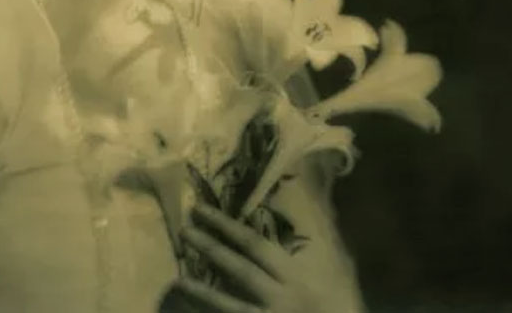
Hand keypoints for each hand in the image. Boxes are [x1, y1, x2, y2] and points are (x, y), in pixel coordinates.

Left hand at [173, 203, 333, 312]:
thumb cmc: (334, 312)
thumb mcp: (319, 282)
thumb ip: (293, 265)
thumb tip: (256, 246)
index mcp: (294, 276)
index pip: (254, 244)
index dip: (226, 225)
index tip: (200, 209)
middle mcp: (282, 297)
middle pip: (239, 269)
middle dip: (210, 249)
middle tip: (183, 231)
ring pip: (230, 307)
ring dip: (202, 294)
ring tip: (177, 282)